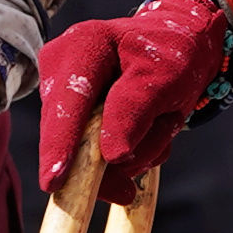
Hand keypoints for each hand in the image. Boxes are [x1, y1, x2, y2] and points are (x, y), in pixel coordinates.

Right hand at [36, 0, 232, 177]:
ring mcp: (64, 95)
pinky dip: (130, 154)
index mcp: (84, 45)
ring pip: (86, 151)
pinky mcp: (74, 119)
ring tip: (162, 123)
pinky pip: (95, 155)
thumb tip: (112, 155)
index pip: (70, 100)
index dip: (60, 143)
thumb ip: (134, 110)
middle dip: (110, 159)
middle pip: (70, 132)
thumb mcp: (165, 77)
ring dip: (133, 152)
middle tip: (133, 187)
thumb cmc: (173, 55)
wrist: (179, 49)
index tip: (53, 182)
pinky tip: (149, 132)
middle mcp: (63, 67)